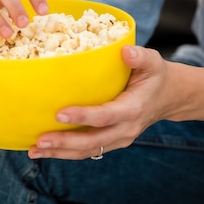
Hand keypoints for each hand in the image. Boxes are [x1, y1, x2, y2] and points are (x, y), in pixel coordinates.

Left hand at [28, 46, 167, 159]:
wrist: (169, 97)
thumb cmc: (155, 76)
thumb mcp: (153, 62)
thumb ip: (140, 56)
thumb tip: (124, 51)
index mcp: (133, 109)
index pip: (105, 116)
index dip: (83, 117)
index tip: (59, 114)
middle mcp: (126, 129)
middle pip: (93, 141)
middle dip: (64, 143)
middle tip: (39, 141)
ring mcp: (119, 139)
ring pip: (88, 151)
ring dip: (60, 153)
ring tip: (34, 150)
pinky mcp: (112, 142)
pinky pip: (88, 151)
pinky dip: (66, 153)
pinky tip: (45, 150)